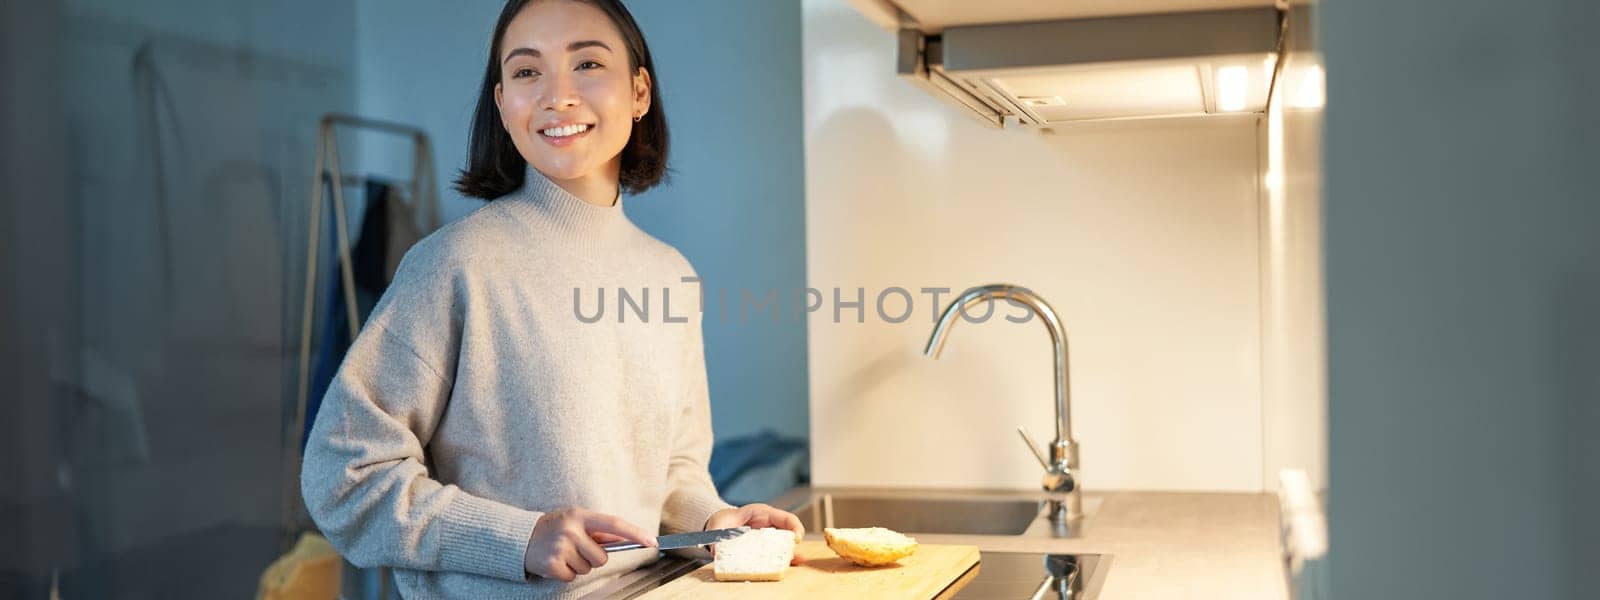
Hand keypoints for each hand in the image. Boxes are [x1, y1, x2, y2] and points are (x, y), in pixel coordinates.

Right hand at [524, 507, 656, 581]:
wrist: (520, 538)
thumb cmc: (554, 528)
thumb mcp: (575, 520)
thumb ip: (599, 530)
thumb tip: (627, 538)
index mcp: (580, 515)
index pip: (614, 524)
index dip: (635, 533)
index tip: (651, 541)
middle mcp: (571, 530)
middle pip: (601, 557)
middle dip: (592, 557)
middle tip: (576, 549)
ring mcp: (561, 547)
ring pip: (588, 568)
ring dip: (578, 565)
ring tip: (564, 553)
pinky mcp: (552, 564)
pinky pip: (572, 577)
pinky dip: (566, 573)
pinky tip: (556, 562)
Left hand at [704, 503, 806, 564]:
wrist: (719, 528)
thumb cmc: (723, 522)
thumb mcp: (719, 525)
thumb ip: (717, 535)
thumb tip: (716, 549)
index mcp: (762, 513)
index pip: (785, 517)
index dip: (794, 526)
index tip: (796, 538)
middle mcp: (769, 525)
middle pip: (789, 532)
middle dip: (795, 542)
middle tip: (797, 553)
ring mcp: (769, 537)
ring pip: (785, 544)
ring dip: (791, 553)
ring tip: (798, 560)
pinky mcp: (765, 548)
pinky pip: (777, 553)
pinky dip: (783, 559)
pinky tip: (787, 566)